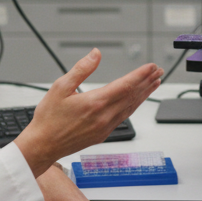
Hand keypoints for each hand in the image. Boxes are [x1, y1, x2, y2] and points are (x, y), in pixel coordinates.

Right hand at [14, 49, 161, 174]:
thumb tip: (95, 54)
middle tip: (158, 71)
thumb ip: (81, 69)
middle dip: (147, 81)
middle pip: (133, 96)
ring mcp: (106, 127)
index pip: (126, 85)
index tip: (151, 66)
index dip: (141, 74)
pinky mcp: (103, 134)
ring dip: (144, 94)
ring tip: (154, 83)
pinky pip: (124, 117)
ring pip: (131, 107)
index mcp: (96, 102)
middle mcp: (104, 116)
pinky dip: (134, 106)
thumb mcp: (60, 87)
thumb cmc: (48, 119)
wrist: (42, 146)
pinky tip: (136, 101)